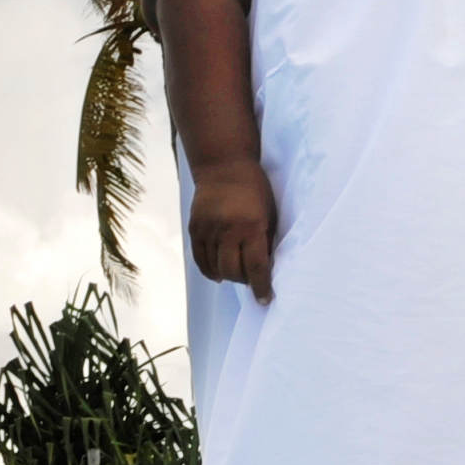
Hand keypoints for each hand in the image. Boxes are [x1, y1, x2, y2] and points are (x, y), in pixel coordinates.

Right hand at [188, 158, 277, 302]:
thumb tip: (265, 269)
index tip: (265, 299)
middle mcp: (227, 230)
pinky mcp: (195, 228)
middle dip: (244, 280)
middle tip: (251, 278)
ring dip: (228, 274)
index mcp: (251, 226)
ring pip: (216, 268)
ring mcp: (208, 230)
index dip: (261, 286)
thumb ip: (266, 240)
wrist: (223, 165)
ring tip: (236, 271)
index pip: (256, 266)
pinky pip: (200, 259)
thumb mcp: (269, 213)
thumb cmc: (255, 189)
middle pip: (233, 271)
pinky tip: (218, 273)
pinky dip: (210, 270)